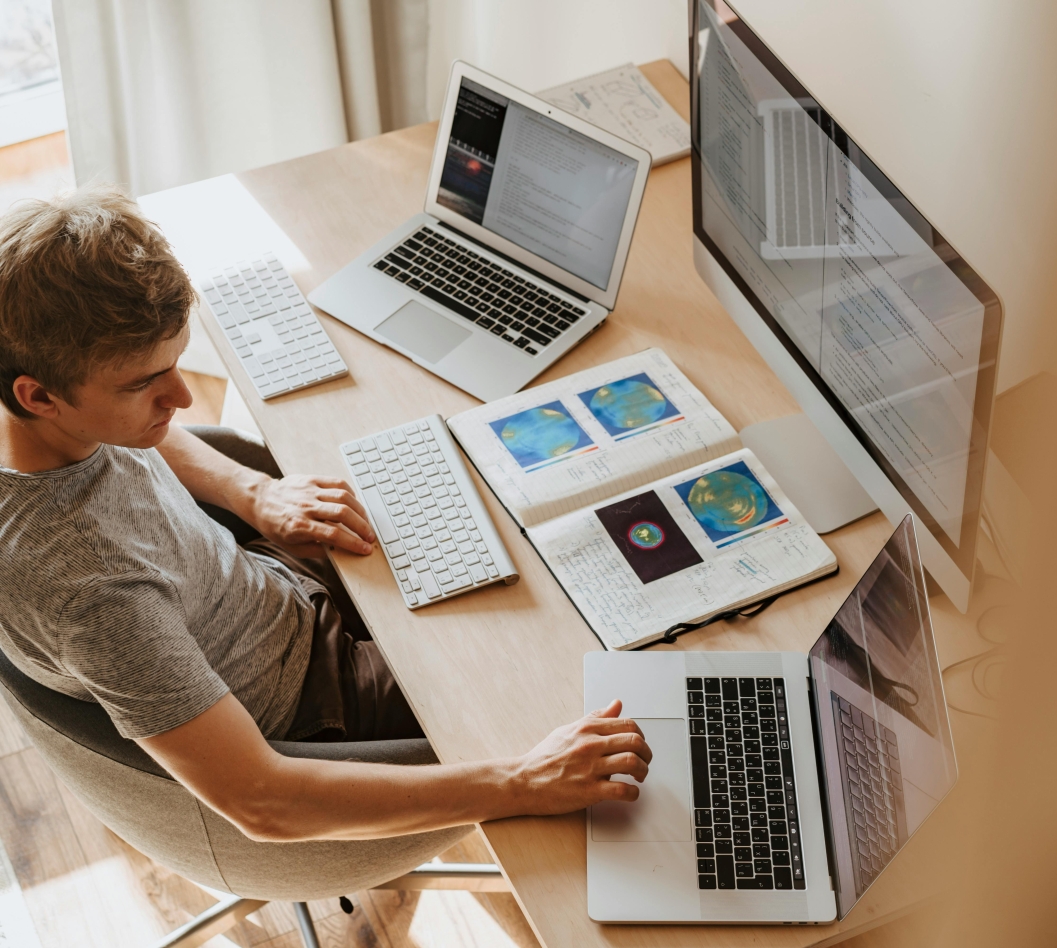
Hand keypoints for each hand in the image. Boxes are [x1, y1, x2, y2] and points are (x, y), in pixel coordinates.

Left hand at [247, 474, 374, 557]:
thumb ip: (317, 550)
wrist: (260, 500)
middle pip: (342, 514)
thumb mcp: (292, 547)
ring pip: (343, 497)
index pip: (334, 535)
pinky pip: (337, 483)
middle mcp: (305, 507)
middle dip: (362, 527)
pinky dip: (351, 493)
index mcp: (299, 526)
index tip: (365, 549)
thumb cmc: (275, 526)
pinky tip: (355, 504)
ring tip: (365, 522)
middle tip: (370, 536)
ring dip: (360, 511)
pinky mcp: (312, 479)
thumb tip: (340, 550)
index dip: (353, 543)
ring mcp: (310, 491)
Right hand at [511, 700, 651, 814]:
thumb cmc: (545, 757)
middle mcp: (590, 745)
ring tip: (639, 776)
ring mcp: (590, 768)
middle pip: (634, 741)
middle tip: (644, 760)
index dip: (640, 735)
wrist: (524, 780)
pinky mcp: (589, 791)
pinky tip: (631, 793)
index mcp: (587, 729)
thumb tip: (616, 704)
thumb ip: (596, 717)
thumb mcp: (570, 730)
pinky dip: (633, 793)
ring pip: (631, 762)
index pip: (627, 724)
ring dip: (643, 771)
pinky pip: (622, 790)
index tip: (639, 744)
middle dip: (647, 752)